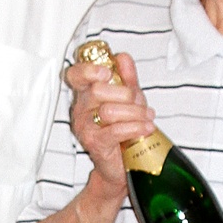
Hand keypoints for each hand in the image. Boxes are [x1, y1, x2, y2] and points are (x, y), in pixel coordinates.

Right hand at [66, 52, 155, 190]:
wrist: (122, 166)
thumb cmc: (123, 130)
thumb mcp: (128, 99)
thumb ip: (126, 78)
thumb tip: (123, 57)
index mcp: (85, 94)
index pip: (75, 75)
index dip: (88, 70)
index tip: (106, 72)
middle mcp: (80, 109)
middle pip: (97, 90)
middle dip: (126, 94)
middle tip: (141, 103)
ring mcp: (85, 127)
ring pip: (108, 110)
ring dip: (135, 112)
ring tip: (147, 117)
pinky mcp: (95, 143)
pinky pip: (115, 130)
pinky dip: (135, 127)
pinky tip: (147, 128)